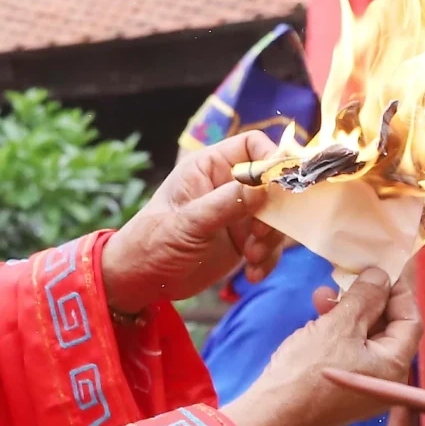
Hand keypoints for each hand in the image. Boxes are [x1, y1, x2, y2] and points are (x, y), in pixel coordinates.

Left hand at [101, 131, 282, 312]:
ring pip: (275, 216)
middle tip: (260, 235)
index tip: (283, 187)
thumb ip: (226, 204)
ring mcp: (237, 213)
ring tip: (252, 258)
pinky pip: (270, 243)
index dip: (273, 159)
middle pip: (272, 184)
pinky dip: (268, 259)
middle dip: (274, 212)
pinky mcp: (242, 239)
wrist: (141, 279)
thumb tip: (265, 187)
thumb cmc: (153, 243)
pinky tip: (253, 274)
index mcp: (208, 167)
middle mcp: (226, 185)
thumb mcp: (189, 223)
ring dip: (271, 240)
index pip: (252, 146)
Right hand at [222, 268, 421, 425]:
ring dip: (347, 311)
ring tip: (322, 294)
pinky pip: (349, 350)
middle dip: (367, 299)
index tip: (381, 268)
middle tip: (349, 275)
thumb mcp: (338, 325)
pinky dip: (336, 330)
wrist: (274, 413)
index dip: (399, 291)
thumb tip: (381, 275)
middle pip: (388, 328)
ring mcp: (364, 384)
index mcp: (395, 366)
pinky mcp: (343, 385)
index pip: (411, 320)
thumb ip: (364, 297)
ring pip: (365, 337)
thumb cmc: (307, 370)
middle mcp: (386, 378)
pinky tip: (317, 316)